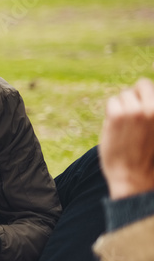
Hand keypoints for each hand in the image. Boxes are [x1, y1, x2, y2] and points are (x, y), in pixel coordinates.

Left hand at [100, 78, 153, 199]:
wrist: (134, 176)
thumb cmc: (148, 155)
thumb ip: (151, 112)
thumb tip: (145, 97)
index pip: (153, 86)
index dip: (146, 96)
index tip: (141, 113)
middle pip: (142, 84)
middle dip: (135, 96)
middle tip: (132, 116)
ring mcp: (136, 111)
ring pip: (124, 95)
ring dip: (122, 106)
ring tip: (125, 125)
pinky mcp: (118, 116)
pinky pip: (112, 102)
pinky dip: (111, 112)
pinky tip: (115, 127)